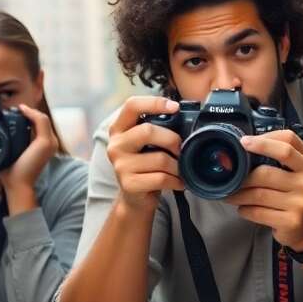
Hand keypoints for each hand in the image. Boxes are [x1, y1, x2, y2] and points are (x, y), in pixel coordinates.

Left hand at [1, 104, 59, 209]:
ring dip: (31, 111)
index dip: (30, 117)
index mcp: (44, 146)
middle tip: (16, 108)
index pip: (41, 126)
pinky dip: (32, 113)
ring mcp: (50, 142)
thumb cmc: (14, 173)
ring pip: (42, 118)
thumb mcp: (11, 155)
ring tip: (18, 108)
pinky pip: (41, 120)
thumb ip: (8, 145)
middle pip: (42, 120)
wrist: (18, 184)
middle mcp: (51, 143)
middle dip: (30, 113)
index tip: (17, 112)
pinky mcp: (45, 142)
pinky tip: (21, 110)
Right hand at [106, 96, 182, 210]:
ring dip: (177, 165)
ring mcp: (120, 165)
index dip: (154, 102)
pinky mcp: (129, 184)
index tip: (175, 107)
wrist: (135, 198)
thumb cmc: (146, 165)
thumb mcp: (148, 143)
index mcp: (119, 128)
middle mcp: (115, 144)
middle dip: (172, 139)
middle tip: (181, 149)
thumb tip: (187, 118)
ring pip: (160, 158)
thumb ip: (159, 128)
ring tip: (179, 169)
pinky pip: (162, 178)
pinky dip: (176, 180)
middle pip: (147, 131)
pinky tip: (178, 182)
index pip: (132, 105)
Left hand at [225, 129, 302, 252]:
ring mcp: (300, 203)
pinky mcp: (291, 221)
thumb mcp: (298, 171)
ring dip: (239, 195)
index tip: (243, 142)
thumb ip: (282, 155)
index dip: (263, 141)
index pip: (287, 143)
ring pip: (259, 194)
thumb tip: (247, 146)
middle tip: (231, 178)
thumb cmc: (297, 194)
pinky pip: (258, 212)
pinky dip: (245, 210)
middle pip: (266, 172)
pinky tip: (243, 209)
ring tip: (231, 195)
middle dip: (243, 176)